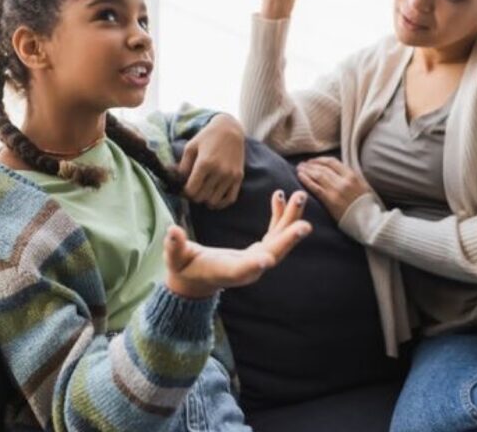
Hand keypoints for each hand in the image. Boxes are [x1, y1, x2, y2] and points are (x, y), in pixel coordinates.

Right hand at [165, 190, 311, 298]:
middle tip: (305, 225)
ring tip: (300, 197)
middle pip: (271, 254)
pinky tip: (281, 196)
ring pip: (279, 241)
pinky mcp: (258, 250)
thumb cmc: (183, 269)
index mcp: (227, 272)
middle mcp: (247, 268)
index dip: (253, 265)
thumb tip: (172, 231)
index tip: (265, 260)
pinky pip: (274, 233)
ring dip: (290, 220)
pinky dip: (279, 216)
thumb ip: (174, 247)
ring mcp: (256, 260)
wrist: (195, 280)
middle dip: (287, 240)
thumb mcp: (174, 259)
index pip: (242, 270)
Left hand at [179, 114, 244, 209]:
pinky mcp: (239, 177)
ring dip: (206, 200)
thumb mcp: (190, 147)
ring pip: (214, 201)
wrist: (230, 130)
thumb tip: (176, 181)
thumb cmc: (207, 137)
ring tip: (203, 192)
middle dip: (194, 196)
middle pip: (202, 197)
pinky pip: (230, 199)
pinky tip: (214, 199)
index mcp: (204, 163)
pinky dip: (221, 203)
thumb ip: (182, 166)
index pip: (191, 190)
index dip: (185, 192)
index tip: (184, 188)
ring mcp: (230, 175)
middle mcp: (219, 171)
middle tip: (193, 190)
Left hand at [296, 157, 369, 221]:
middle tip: (301, 164)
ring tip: (299, 169)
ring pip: (318, 176)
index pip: (332, 162)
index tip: (312, 161)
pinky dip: (306, 181)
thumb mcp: (362, 185)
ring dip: (306, 171)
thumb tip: (337, 172)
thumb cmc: (366, 205)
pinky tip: (300, 177)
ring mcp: (336, 190)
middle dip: (310, 165)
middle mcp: (343, 180)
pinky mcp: (330, 201)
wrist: (369, 221)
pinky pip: (316, 188)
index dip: (319, 160)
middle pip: (322, 168)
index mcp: (352, 175)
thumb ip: (350, 178)